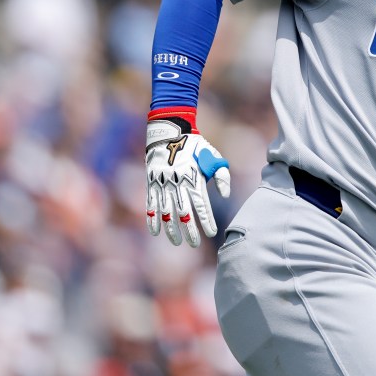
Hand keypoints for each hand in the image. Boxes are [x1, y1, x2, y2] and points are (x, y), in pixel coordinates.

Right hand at [145, 119, 230, 247]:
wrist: (170, 131)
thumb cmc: (196, 146)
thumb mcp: (213, 156)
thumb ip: (222, 176)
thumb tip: (225, 196)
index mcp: (194, 178)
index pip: (202, 205)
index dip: (207, 220)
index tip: (212, 233)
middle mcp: (178, 183)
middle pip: (184, 212)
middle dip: (189, 230)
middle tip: (194, 243)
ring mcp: (163, 183)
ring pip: (166, 212)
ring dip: (171, 229)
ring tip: (177, 242)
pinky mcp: (151, 182)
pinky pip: (150, 204)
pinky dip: (152, 219)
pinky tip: (156, 232)